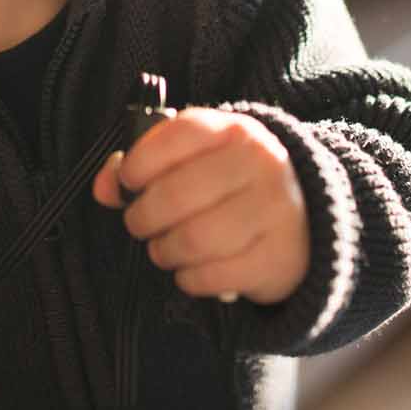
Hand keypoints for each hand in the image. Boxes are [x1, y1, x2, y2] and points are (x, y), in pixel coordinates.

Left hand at [92, 107, 309, 305]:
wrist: (306, 219)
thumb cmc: (233, 185)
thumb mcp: (197, 160)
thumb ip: (145, 163)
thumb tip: (104, 187)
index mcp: (234, 130)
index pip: (176, 135)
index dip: (138, 162)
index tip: (129, 181)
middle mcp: (259, 164)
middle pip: (175, 195)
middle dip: (143, 217)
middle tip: (142, 224)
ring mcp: (274, 211)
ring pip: (192, 240)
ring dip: (164, 251)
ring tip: (164, 249)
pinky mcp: (278, 257)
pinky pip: (213, 275)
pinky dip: (191, 279)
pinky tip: (192, 270)